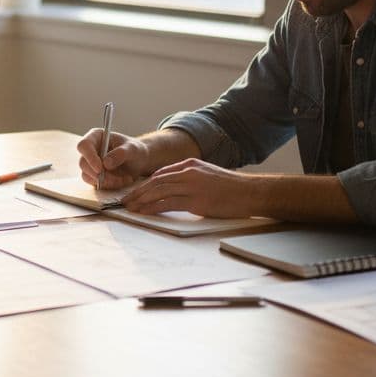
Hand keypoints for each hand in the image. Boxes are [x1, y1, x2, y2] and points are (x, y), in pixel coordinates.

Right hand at [76, 129, 157, 188]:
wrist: (140, 162)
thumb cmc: (136, 150)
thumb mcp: (133, 149)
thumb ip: (121, 153)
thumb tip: (105, 163)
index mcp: (96, 137)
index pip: (84, 145)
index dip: (89, 157)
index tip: (100, 168)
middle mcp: (90, 150)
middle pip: (83, 163)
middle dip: (99, 174)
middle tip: (117, 179)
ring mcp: (91, 163)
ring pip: (88, 176)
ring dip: (106, 181)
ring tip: (125, 179)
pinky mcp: (94, 175)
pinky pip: (94, 183)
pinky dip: (108, 185)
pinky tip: (121, 181)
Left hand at [119, 158, 253, 217]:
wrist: (250, 192)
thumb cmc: (231, 188)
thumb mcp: (208, 175)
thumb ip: (190, 178)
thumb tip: (172, 188)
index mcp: (190, 164)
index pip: (161, 174)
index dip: (144, 184)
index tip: (134, 192)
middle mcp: (189, 172)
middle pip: (155, 181)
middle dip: (138, 191)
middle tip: (125, 201)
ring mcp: (192, 185)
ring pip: (158, 190)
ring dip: (141, 200)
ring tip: (129, 207)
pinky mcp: (196, 200)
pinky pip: (168, 203)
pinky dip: (153, 207)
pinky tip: (144, 212)